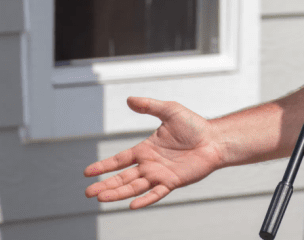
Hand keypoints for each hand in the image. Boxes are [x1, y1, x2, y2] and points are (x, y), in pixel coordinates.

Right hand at [84, 97, 222, 208]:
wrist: (215, 138)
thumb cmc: (195, 125)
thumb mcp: (170, 110)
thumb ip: (150, 106)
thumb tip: (129, 99)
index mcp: (146, 149)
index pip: (120, 159)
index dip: (104, 166)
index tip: (87, 172)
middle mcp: (150, 164)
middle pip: (123, 177)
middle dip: (105, 185)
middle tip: (88, 192)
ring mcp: (160, 174)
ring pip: (134, 187)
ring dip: (118, 193)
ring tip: (101, 198)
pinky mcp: (173, 182)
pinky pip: (156, 193)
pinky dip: (145, 200)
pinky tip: (132, 205)